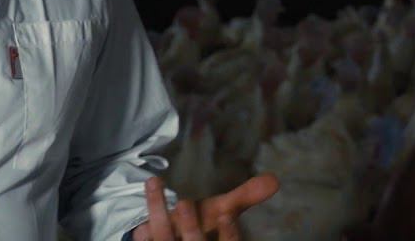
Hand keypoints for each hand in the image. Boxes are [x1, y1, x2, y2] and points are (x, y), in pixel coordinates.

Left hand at [132, 174, 279, 240]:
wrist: (172, 235)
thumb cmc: (199, 224)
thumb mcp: (221, 211)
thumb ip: (245, 196)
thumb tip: (275, 179)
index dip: (230, 236)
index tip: (226, 214)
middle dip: (190, 228)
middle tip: (185, 202)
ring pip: (163, 240)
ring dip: (158, 213)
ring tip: (155, 183)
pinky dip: (142, 232)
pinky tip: (140, 218)